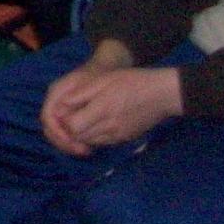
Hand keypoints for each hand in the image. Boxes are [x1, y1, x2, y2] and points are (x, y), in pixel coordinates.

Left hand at [40, 52, 176, 156]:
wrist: (161, 95)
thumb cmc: (131, 82)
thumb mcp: (103, 81)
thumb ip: (81, 94)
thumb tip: (61, 104)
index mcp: (102, 110)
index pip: (73, 126)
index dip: (64, 121)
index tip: (64, 112)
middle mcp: (110, 126)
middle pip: (80, 137)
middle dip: (70, 130)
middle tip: (69, 117)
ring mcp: (119, 135)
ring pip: (91, 142)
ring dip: (82, 134)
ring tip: (81, 120)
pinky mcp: (126, 138)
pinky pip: (104, 142)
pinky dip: (95, 136)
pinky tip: (96, 124)